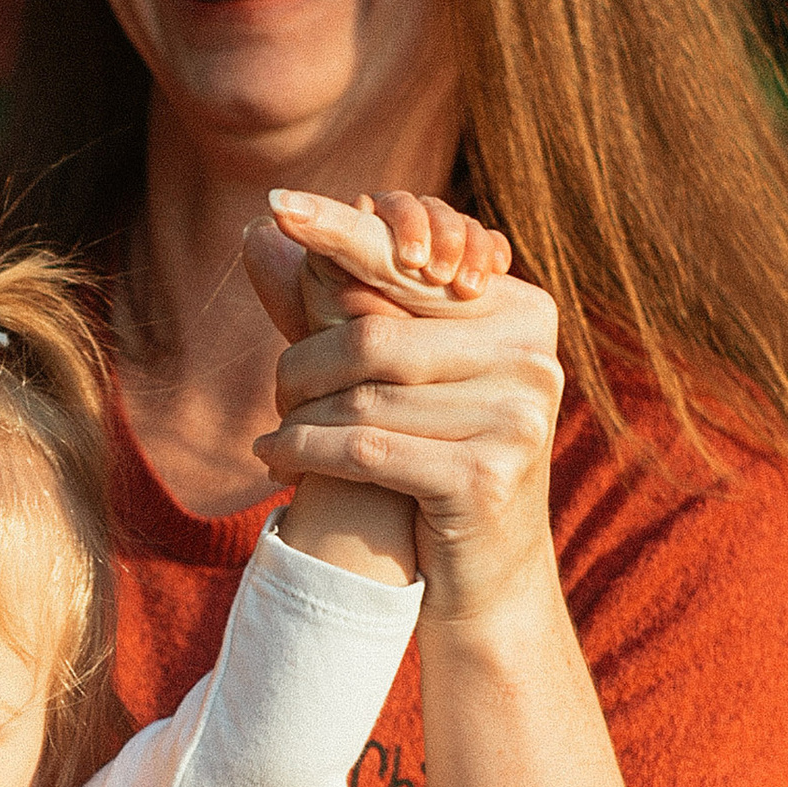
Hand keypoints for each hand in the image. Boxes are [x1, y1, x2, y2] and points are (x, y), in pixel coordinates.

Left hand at [245, 188, 562, 623]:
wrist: (485, 580)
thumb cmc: (434, 464)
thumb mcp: (397, 381)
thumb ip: (340, 308)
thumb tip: (256, 234)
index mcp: (521, 313)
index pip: (412, 267)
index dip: (342, 234)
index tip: (277, 205)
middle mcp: (531, 356)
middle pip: (374, 335)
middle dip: (304, 365)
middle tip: (274, 394)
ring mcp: (516, 417)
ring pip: (362, 396)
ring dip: (299, 418)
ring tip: (275, 435)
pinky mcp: (487, 477)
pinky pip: (365, 448)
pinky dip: (305, 454)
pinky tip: (274, 464)